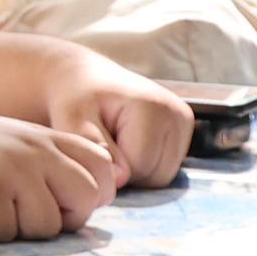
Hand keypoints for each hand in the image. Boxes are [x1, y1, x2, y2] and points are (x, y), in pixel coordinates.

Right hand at [0, 116, 114, 239]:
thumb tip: (93, 197)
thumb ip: (50, 160)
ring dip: (18, 229)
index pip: (103, 167)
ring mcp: (11, 169)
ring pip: (47, 226)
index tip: (62, 205)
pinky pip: (6, 233)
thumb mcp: (10, 142)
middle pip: (87, 199)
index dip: (91, 195)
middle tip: (26, 217)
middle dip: (63, 220)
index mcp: (45, 137)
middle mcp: (35, 149)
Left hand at [45, 56, 194, 187]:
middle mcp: (177, 113)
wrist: (84, 77)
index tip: (95, 144)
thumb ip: (94, 146)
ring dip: (136, 168)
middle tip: (105, 144)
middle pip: (157, 176)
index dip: (113, 168)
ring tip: (115, 141)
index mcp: (153, 108)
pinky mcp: (184, 127)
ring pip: (164, 175)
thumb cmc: (75, 97)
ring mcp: (184, 120)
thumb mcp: (72, 118)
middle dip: (127, 171)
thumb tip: (122, 177)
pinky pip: (166, 167)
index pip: (140, 168)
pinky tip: (128, 141)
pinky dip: (146, 163)